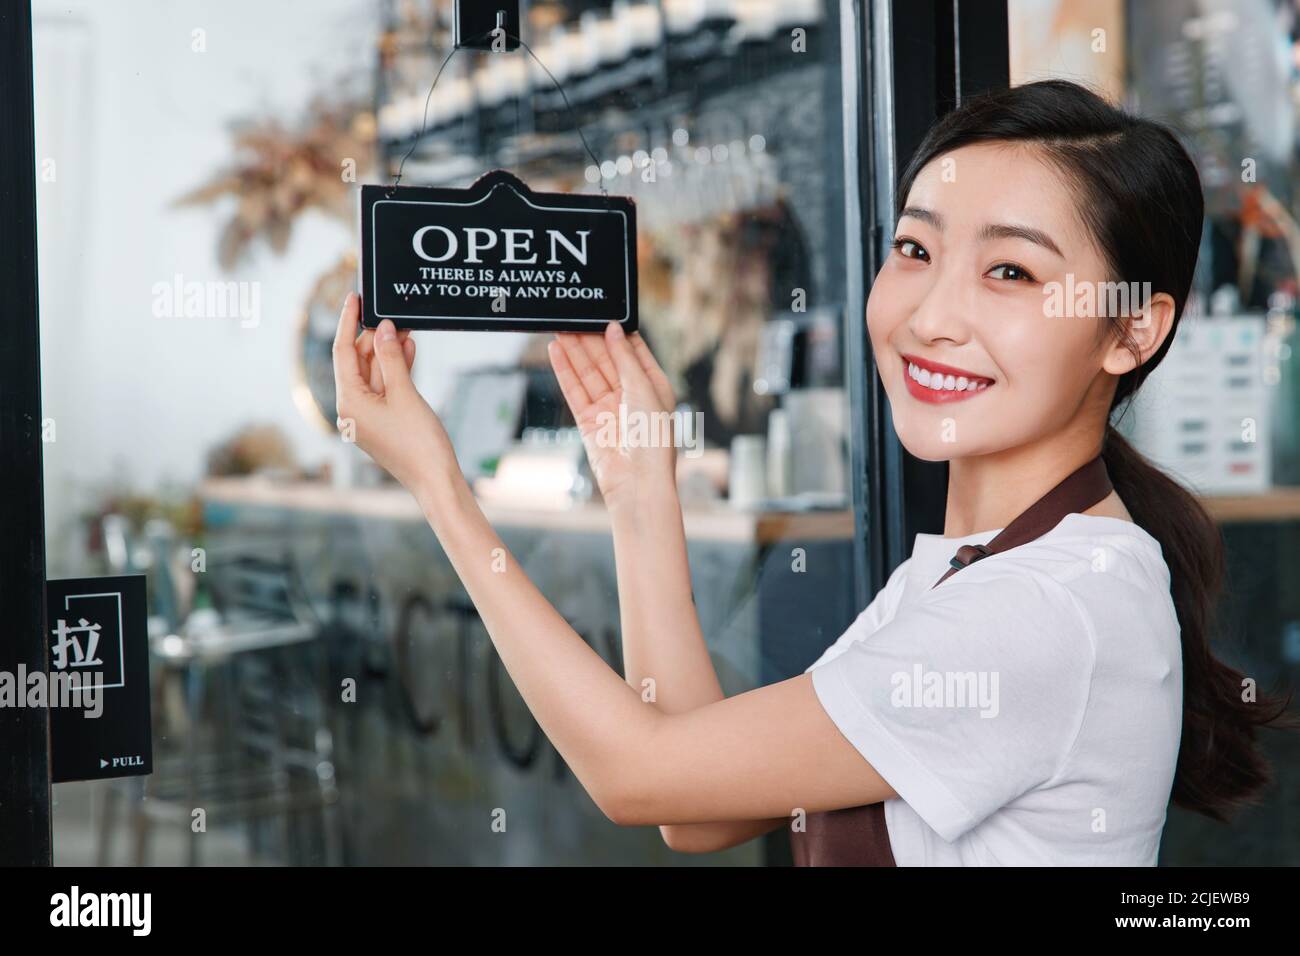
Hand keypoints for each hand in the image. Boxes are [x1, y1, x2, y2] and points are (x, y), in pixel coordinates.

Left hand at [332, 292, 457, 502]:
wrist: (436, 481)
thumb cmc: (419, 444)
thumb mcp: (405, 394)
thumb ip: (392, 358)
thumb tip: (383, 329)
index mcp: (349, 402)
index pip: (343, 352)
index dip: (348, 322)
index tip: (354, 298)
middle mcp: (353, 408)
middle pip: (357, 361)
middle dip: (374, 337)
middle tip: (392, 313)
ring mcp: (368, 415)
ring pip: (374, 373)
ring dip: (388, 351)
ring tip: (405, 328)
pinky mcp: (384, 420)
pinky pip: (386, 387)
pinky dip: (396, 369)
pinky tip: (409, 349)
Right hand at [548, 324, 678, 510]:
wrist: (637, 482)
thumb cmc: (653, 437)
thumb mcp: (644, 388)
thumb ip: (625, 358)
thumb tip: (613, 329)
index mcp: (653, 386)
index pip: (633, 351)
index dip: (618, 333)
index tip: (602, 311)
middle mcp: (631, 396)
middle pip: (607, 360)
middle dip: (591, 339)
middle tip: (574, 317)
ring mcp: (609, 409)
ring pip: (588, 373)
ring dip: (574, 351)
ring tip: (560, 328)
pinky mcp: (589, 422)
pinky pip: (574, 391)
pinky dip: (564, 371)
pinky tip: (555, 351)